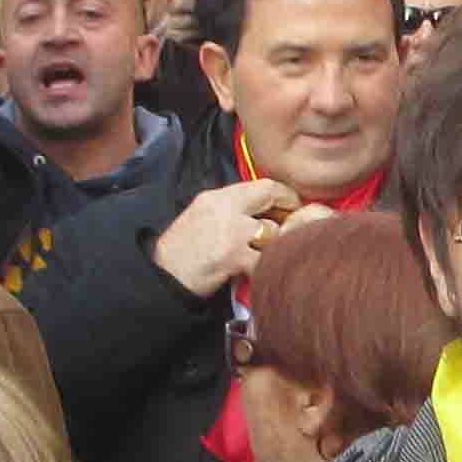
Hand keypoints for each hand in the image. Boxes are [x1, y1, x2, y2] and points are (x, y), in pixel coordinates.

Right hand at [155, 174, 296, 297]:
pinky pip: (265, 260)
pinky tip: (263, 272)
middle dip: (287, 210)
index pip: (261, 185)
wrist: (165, 276)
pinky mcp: (235, 257)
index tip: (293, 204)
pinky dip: (267, 266)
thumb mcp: (201, 215)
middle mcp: (226, 208)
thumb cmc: (181, 250)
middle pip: (269, 196)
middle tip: (296, 223)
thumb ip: (230, 209)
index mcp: (216, 197)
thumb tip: (263, 211)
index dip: (283, 194)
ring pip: (272, 231)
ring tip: (273, 252)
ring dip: (276, 243)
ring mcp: (232, 232)